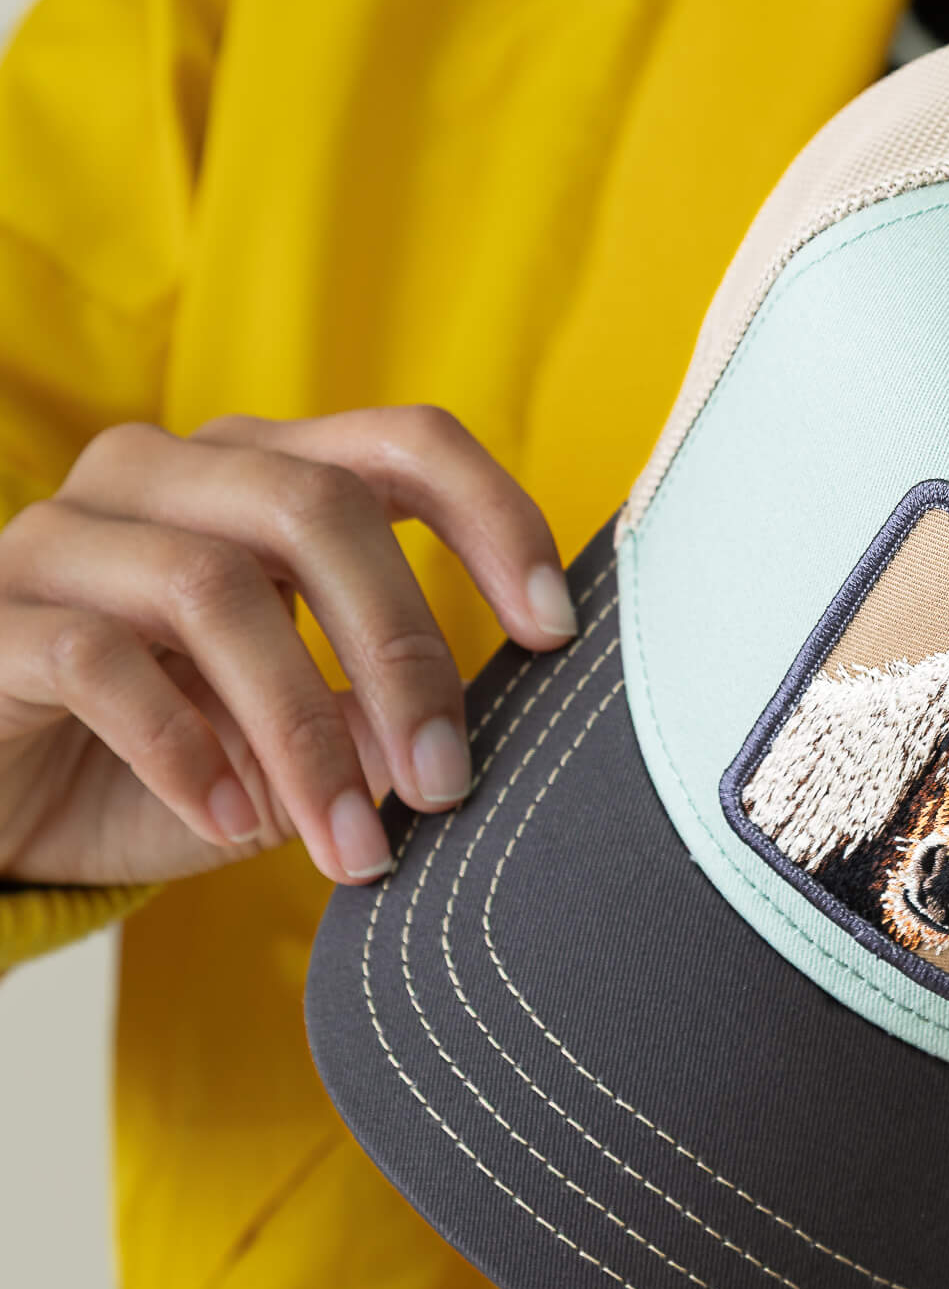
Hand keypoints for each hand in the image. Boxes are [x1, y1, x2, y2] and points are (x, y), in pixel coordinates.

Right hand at [0, 407, 576, 889]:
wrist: (8, 805)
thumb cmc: (179, 757)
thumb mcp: (305, 742)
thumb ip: (381, 722)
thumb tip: (468, 744)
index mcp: (267, 475)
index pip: (405, 443)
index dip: (495, 519)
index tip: (555, 631)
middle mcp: (169, 474)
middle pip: (319, 506)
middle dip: (403, 654)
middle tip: (448, 785)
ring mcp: (69, 534)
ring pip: (214, 587)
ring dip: (303, 734)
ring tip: (351, 845)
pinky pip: (99, 660)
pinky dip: (184, 751)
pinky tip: (232, 822)